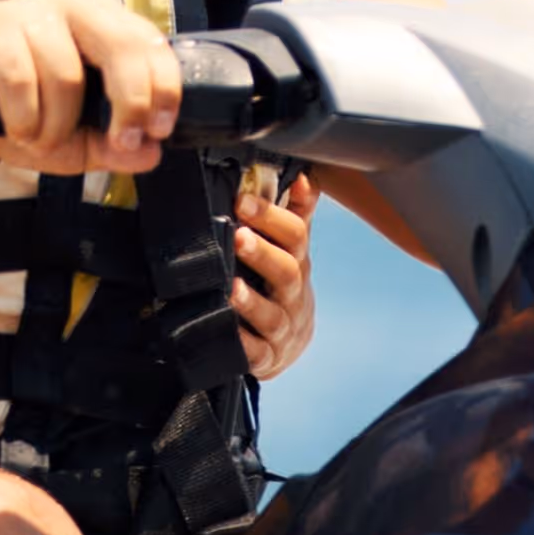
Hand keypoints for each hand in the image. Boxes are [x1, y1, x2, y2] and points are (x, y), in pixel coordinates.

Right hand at [0, 0, 179, 178]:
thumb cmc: (24, 113)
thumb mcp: (77, 140)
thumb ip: (116, 147)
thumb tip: (150, 153)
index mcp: (102, 22)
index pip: (149, 42)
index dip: (163, 88)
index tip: (156, 131)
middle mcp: (70, 4)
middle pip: (119, 46)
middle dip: (128, 102)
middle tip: (117, 142)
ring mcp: (27, 9)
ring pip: (65, 74)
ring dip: (55, 125)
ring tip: (40, 139)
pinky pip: (19, 77)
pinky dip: (23, 117)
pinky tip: (18, 129)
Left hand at [233, 168, 316, 380]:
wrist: (288, 345)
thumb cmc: (281, 287)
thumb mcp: (292, 251)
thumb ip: (296, 215)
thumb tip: (306, 176)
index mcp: (298, 264)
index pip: (296, 237)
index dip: (272, 217)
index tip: (243, 200)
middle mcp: (293, 296)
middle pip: (287, 273)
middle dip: (263, 254)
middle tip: (239, 236)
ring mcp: (281, 330)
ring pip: (272, 316)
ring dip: (252, 301)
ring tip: (232, 287)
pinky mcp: (264, 358)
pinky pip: (254, 352)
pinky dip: (242, 342)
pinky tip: (227, 329)